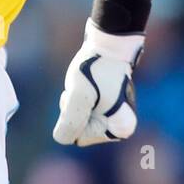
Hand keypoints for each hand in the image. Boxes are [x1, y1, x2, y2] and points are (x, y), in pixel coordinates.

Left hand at [52, 19, 143, 146]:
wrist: (108, 44)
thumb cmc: (96, 68)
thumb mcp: (78, 95)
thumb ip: (70, 121)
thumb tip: (62, 139)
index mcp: (121, 130)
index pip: (79, 137)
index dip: (76, 114)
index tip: (88, 94)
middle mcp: (120, 129)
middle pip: (79, 131)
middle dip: (75, 109)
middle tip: (85, 88)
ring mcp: (113, 118)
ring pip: (78, 121)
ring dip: (76, 103)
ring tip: (87, 84)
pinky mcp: (106, 109)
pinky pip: (81, 111)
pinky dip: (78, 98)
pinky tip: (87, 85)